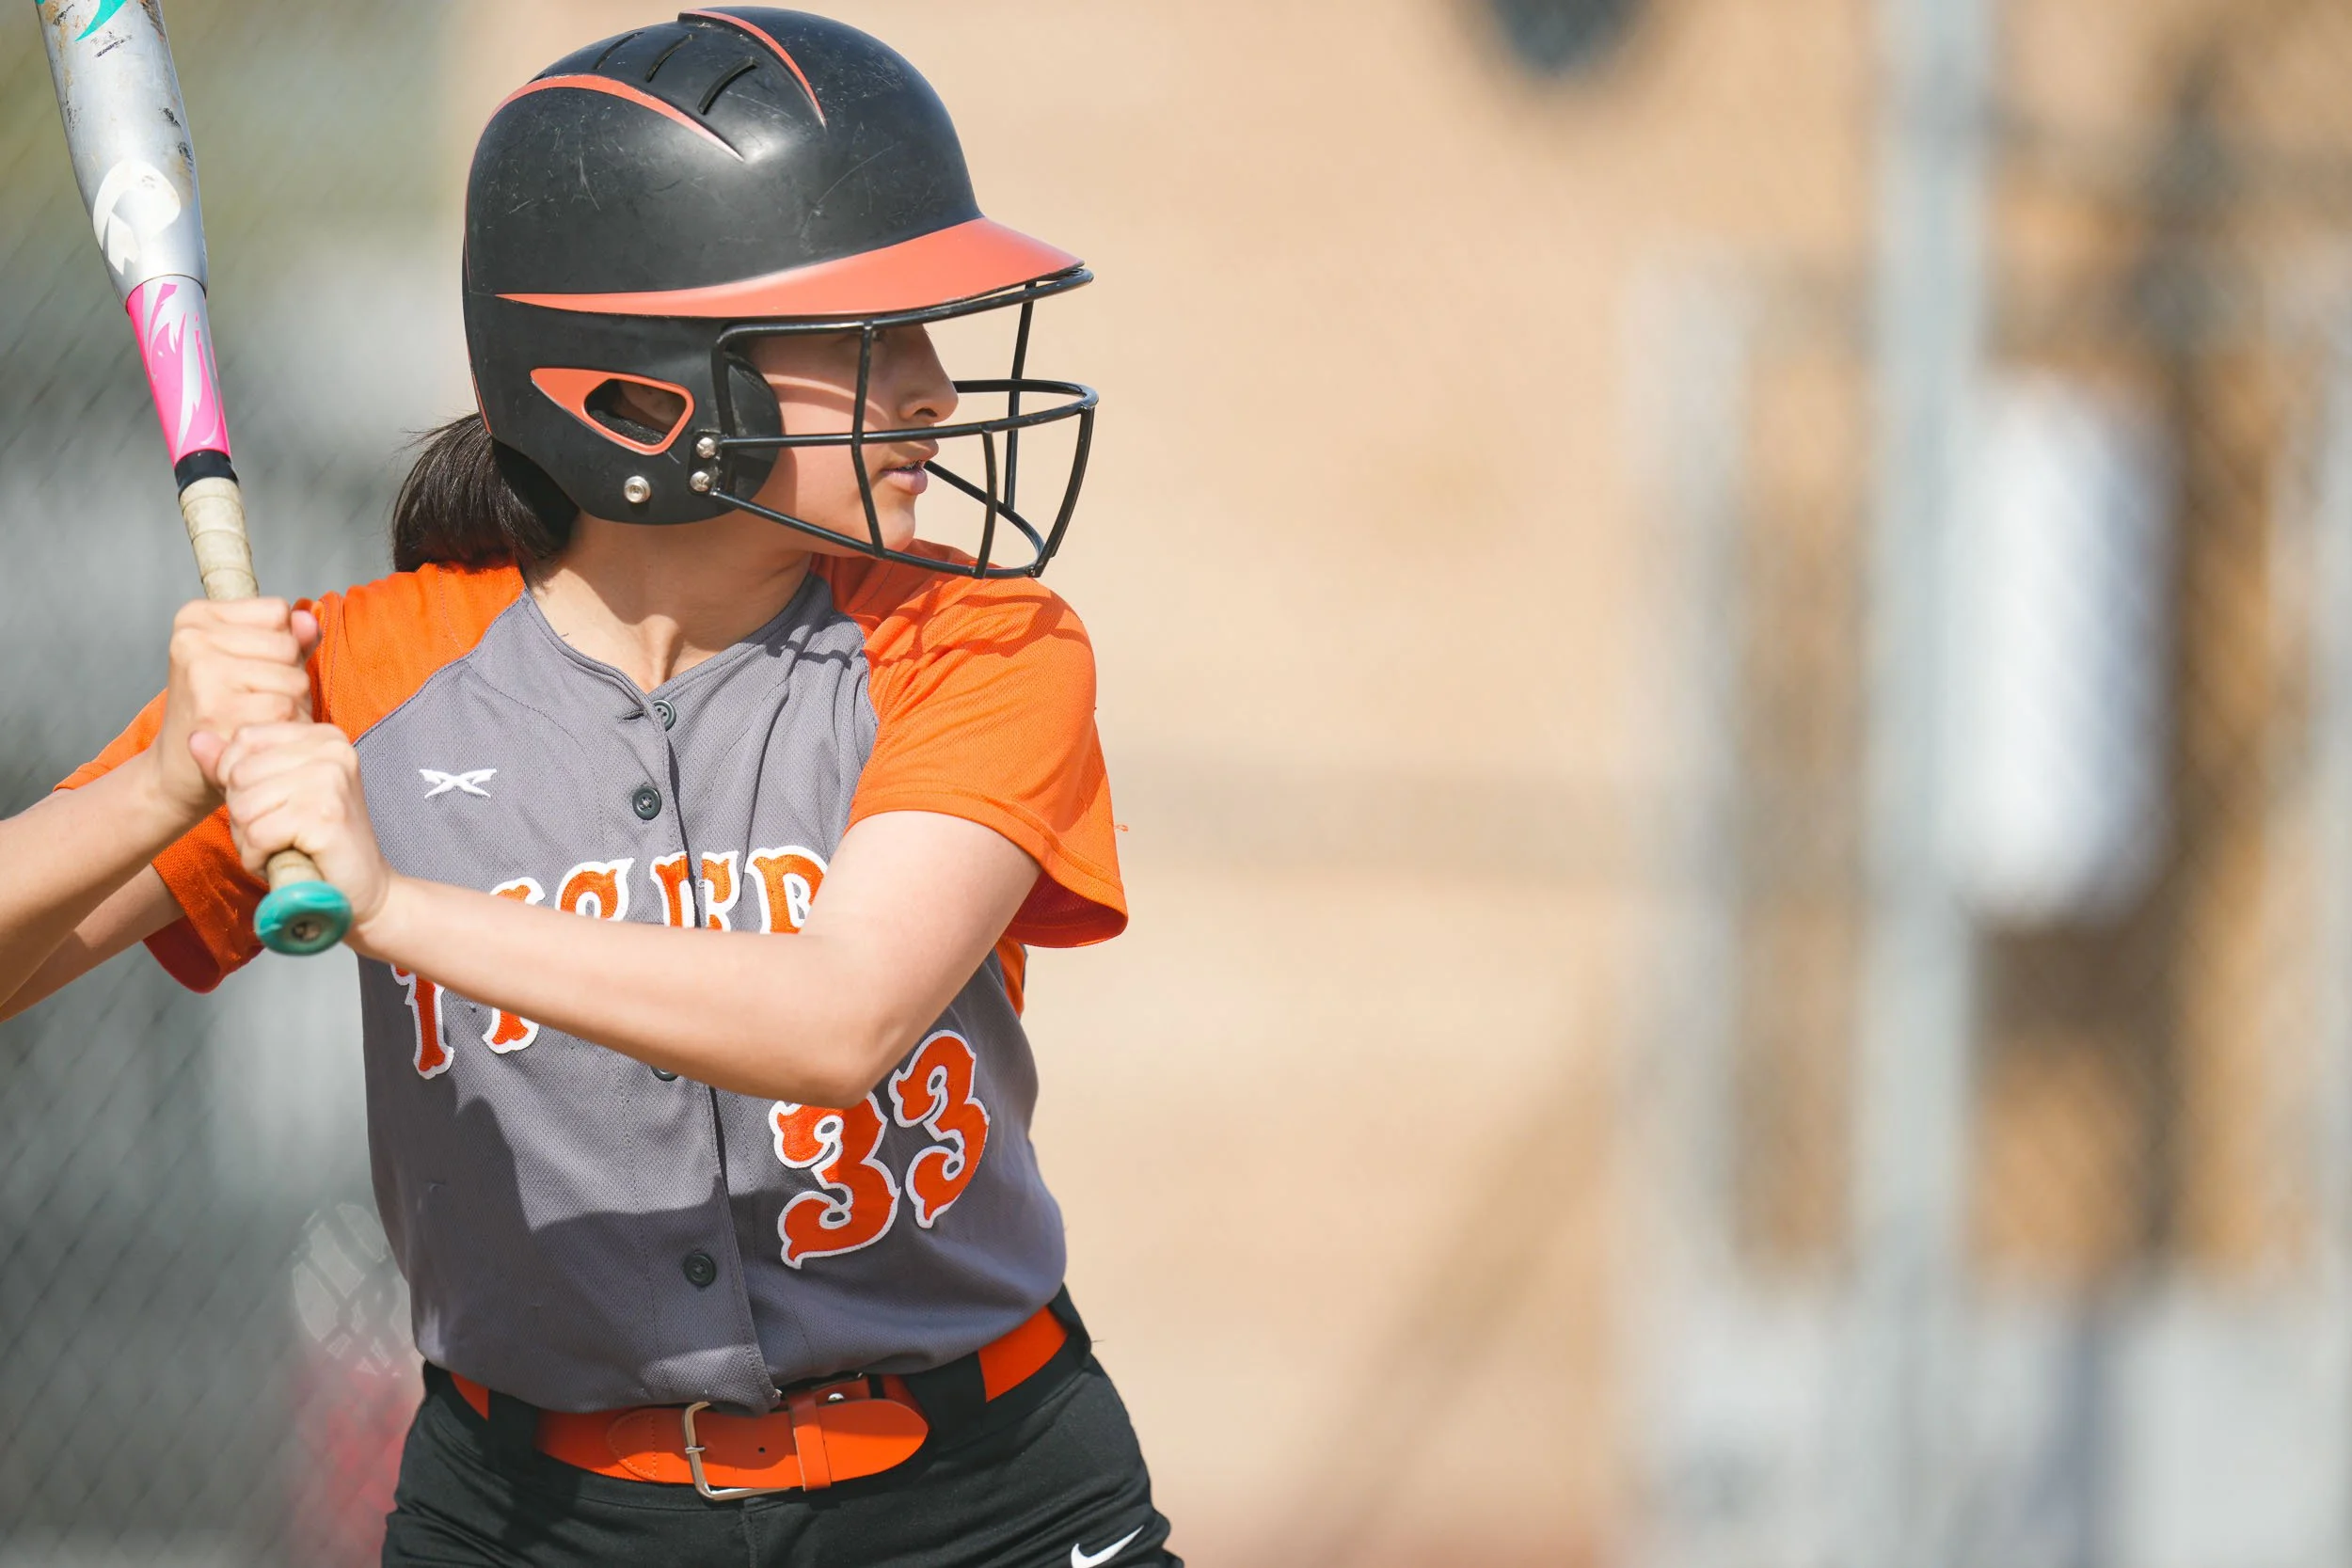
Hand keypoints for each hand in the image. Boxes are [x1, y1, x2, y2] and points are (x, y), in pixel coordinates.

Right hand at [157, 599, 318, 819]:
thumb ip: (287, 637)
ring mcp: (202, 674)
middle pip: (288, 647)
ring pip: (294, 680)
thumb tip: (308, 620)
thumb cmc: (222, 708)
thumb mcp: (250, 660)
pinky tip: (259, 736)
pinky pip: (286, 710)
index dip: (282, 644)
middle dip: (289, 677)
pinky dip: (285, 728)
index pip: (278, 612)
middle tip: (256, 700)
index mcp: (195, 617)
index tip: (250, 668)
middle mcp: (193, 640)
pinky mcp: (215, 710)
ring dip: (292, 705)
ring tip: (258, 718)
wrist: (180, 766)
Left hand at [213, 722, 392, 931]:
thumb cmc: (315, 843)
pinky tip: (285, 861)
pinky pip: (258, 835)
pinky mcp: (326, 816)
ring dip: (250, 839)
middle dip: (244, 813)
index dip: (236, 778)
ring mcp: (331, 781)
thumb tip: (195, 739)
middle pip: (239, 773)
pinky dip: (260, 858)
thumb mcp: (273, 795)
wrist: (361, 889)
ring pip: (244, 806)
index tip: (272, 805)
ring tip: (282, 847)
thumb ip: (234, 766)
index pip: (245, 738)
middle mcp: (332, 750)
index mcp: (323, 736)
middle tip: (279, 833)